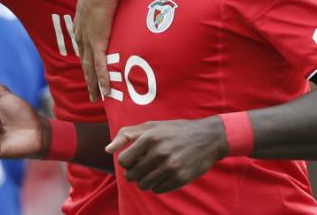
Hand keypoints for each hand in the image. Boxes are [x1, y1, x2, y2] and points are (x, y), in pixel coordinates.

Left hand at [74, 0, 118, 101]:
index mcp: (80, 28)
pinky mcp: (98, 42)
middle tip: (92, 95)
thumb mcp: (96, 1)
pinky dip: (102, 79)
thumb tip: (108, 7)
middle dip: (88, 80)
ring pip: (90, 68)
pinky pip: (100, 65)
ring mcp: (89, 41)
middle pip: (85, 63)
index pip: (82, 50)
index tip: (89, 73)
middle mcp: (81, 37)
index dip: (86, 63)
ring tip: (96, 98)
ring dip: (94, 85)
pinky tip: (104, 90)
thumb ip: (100, 9)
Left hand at [105, 117, 228, 192]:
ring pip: (144, 185)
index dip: (127, 162)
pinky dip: (158, 185)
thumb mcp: (152, 126)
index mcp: (150, 137)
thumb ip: (127, 134)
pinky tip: (165, 175)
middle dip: (134, 173)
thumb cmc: (176, 130)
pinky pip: (158, 190)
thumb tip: (108, 149)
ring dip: (146, 180)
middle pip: (132, 176)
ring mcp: (170, 167)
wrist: (208, 138)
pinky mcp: (180, 179)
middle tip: (144, 166)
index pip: (124, 161)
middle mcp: (159, 152)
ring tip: (154, 171)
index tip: (135, 159)